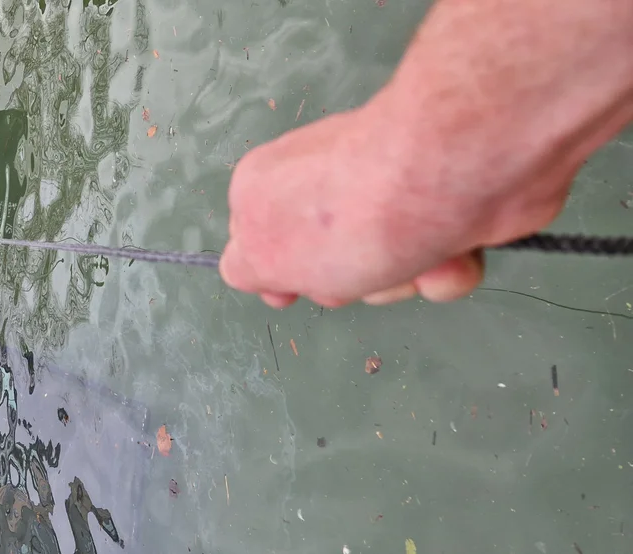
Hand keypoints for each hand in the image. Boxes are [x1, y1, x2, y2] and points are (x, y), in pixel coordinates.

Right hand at [219, 100, 570, 308]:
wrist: (444, 170)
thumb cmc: (344, 217)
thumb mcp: (261, 255)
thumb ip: (245, 267)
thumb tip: (250, 271)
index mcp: (263, 187)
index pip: (257, 248)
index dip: (283, 274)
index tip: (296, 288)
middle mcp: (321, 184)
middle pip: (328, 270)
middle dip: (350, 283)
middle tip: (359, 265)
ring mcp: (382, 191)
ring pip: (386, 273)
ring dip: (403, 279)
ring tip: (415, 253)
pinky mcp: (441, 201)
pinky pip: (437, 260)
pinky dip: (446, 267)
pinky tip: (450, 250)